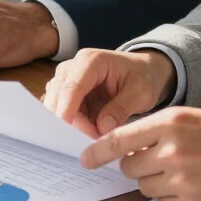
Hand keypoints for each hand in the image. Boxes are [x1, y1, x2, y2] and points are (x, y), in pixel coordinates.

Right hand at [43, 48, 175, 137]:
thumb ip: (121, 109)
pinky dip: (72, 123)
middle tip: (95, 138)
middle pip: (58, 97)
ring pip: (56, 106)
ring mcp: (67, 78)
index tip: (73, 135)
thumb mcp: (141, 93)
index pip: (72, 86)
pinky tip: (88, 130)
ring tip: (95, 134)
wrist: (143, 71)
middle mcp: (73, 66)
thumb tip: (102, 128)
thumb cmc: (143, 77)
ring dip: (72, 124)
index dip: (68, 111)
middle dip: (72, 122)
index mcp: (91, 61)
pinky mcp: (66, 91)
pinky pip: (61, 110)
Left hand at [81, 108, 200, 200]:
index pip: (119, 139)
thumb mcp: (198, 118)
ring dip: (156, 183)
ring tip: (186, 173)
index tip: (85, 159)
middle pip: (129, 168)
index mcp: (172, 122)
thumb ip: (164, 130)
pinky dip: (174, 199)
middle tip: (162, 162)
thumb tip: (132, 150)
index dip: (98, 151)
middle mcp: (172, 150)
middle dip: (138, 167)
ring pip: (145, 188)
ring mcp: (181, 181)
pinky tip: (197, 188)